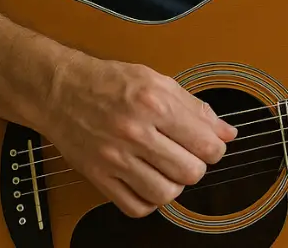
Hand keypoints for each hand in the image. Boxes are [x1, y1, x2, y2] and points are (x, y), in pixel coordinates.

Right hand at [40, 53, 237, 216]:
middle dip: (197, 167)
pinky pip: (134, 206)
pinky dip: (149, 202)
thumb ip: (196, 108)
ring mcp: (115, 157)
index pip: (205, 144)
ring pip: (164, 193)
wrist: (60, 91)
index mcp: (155, 103)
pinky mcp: (98, 176)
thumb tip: (227, 132)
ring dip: (174, 185)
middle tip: (188, 157)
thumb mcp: (158, 81)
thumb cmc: (109, 82)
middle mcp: (135, 132)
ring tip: (168, 171)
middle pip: (189, 172)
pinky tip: (149, 184)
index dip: (215, 149)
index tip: (209, 147)